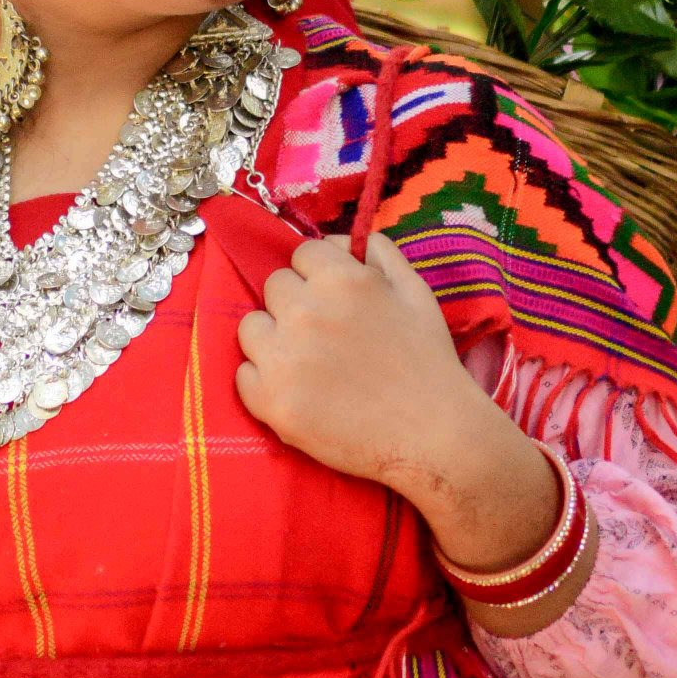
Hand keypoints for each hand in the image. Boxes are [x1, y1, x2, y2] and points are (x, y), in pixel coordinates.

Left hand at [235, 234, 562, 579]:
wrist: (432, 436)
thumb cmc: (429, 362)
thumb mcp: (416, 292)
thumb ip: (381, 255)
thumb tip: (348, 241)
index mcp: (341, 280)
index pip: (302, 254)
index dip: (318, 276)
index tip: (334, 301)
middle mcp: (306, 312)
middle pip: (274, 287)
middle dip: (296, 304)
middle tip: (325, 335)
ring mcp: (283, 358)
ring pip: (250, 328)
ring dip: (273, 339)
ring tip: (306, 363)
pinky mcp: (271, 402)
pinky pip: (244, 375)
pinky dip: (264, 382)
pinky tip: (299, 392)